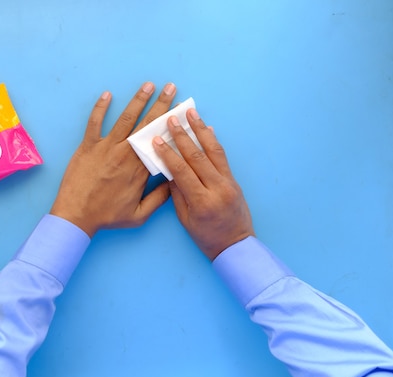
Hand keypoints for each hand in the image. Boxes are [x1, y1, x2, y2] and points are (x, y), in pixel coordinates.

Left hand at [50, 82, 175, 237]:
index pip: (161, 142)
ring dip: (138, 100)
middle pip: (147, 125)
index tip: (182, 112)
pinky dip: (100, 108)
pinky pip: (94, 123)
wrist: (76, 216)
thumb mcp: (139, 216)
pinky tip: (107, 94)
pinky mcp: (88, 147)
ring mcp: (106, 148)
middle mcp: (125, 154)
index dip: (172, 126)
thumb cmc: (106, 217)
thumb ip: (159, 200)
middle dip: (161, 105)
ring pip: (125, 119)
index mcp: (140, 170)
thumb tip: (174, 183)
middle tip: (172, 88)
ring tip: (149, 85)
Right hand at [152, 108, 254, 259]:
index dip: (168, 154)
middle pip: (197, 157)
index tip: (157, 140)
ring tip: (191, 113)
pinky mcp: (234, 180)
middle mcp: (217, 188)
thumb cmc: (206, 237)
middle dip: (182, 136)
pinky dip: (214, 141)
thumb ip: (178, 193)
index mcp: (201, 201)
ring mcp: (228, 183)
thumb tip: (170, 170)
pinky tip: (207, 129)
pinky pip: (222, 157)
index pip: (182, 171)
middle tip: (172, 119)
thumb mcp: (185, 219)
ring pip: (213, 151)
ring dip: (200, 130)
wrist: (236, 246)